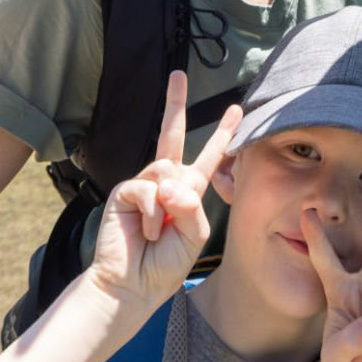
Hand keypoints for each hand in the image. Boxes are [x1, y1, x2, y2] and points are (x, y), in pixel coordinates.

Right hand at [87, 71, 242, 317]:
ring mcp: (144, 184)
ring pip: (166, 168)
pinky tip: (148, 232)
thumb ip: (192, 206)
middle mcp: (166, 181)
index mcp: (188, 190)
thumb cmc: (165, 265)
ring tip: (162, 231)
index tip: (236, 109)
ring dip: (170, 203)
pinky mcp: (125, 191)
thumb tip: (170, 182)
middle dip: (175, 102)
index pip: (209, 157)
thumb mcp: (194, 234)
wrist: (132, 286)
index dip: (222, 133)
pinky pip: (148, 188)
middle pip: (171, 134)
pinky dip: (153, 214)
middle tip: (178, 75)